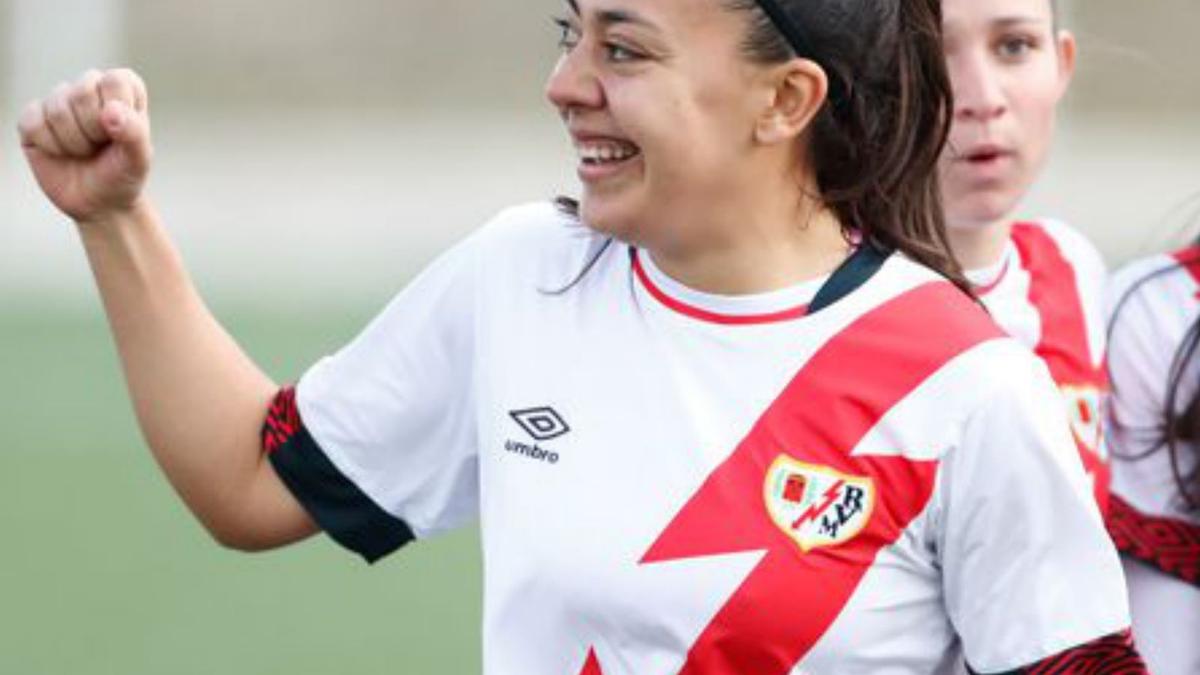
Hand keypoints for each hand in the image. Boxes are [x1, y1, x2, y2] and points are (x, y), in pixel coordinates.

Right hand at [18, 68, 152, 224]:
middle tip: (100, 147)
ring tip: (84, 152)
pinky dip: (49, 146)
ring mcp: (59, 102)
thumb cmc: (122, 175)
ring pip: (57, 109)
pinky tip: (61, 153)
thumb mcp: (139, 159)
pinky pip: (32, 123)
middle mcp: (89, 88)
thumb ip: (134, 132)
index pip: (115, 80)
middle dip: (93, 131)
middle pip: (82, 91)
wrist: (99, 203)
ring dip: (73, 142)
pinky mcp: (33, 119)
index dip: (117, 112)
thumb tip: (111, 111)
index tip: (121, 134)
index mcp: (121, 89)